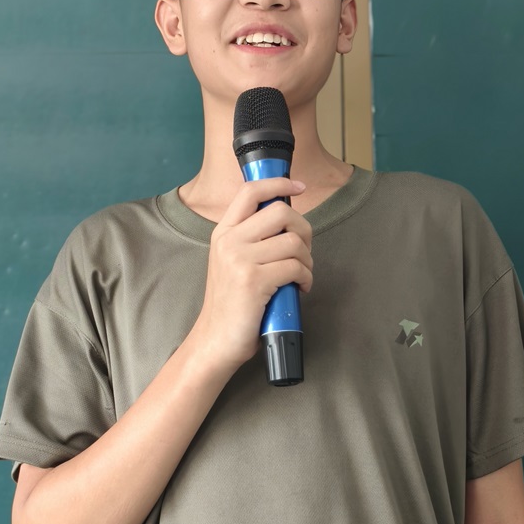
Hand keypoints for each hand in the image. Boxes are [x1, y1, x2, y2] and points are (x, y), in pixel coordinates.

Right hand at [190, 177, 312, 373]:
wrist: (216, 340)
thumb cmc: (232, 305)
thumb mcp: (231, 262)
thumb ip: (251, 239)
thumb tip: (287, 220)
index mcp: (223, 233)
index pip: (250, 192)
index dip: (278, 183)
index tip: (298, 187)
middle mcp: (229, 241)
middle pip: (280, 212)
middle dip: (303, 229)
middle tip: (303, 251)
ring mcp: (240, 260)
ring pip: (294, 242)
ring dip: (307, 260)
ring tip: (301, 275)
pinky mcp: (254, 281)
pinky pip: (296, 267)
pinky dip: (306, 278)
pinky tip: (301, 288)